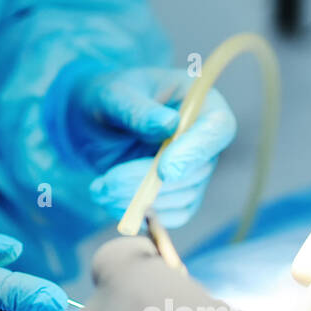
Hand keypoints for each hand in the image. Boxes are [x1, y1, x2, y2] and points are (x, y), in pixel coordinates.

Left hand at [67, 67, 235, 226]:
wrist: (94, 123)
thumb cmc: (108, 99)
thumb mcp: (114, 95)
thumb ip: (137, 109)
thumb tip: (168, 125)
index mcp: (200, 103)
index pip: (217, 129)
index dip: (194, 152)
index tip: (164, 171)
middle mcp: (204, 140)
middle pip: (196, 172)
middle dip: (151, 184)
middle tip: (107, 183)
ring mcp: (195, 171)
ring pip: (182, 198)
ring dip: (139, 202)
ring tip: (100, 189)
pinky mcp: (180, 196)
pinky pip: (171, 215)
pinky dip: (140, 214)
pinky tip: (110, 199)